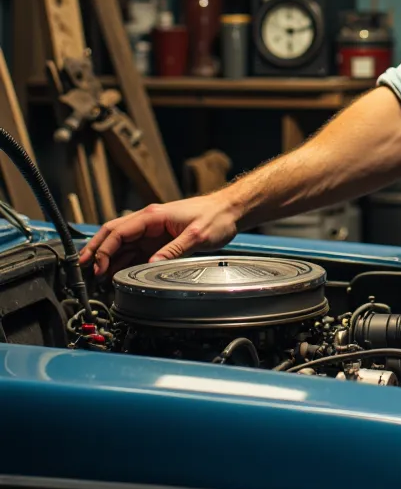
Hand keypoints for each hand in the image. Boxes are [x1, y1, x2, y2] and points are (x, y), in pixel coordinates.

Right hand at [79, 193, 240, 277]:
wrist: (229, 211)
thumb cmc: (215, 217)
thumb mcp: (196, 236)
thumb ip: (173, 251)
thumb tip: (151, 265)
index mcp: (153, 216)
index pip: (119, 230)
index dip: (104, 248)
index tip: (97, 265)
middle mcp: (149, 222)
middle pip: (113, 234)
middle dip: (95, 250)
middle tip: (82, 268)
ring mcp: (152, 231)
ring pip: (121, 244)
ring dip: (107, 258)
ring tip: (96, 277)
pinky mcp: (158, 240)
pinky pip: (134, 250)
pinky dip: (121, 261)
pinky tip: (114, 273)